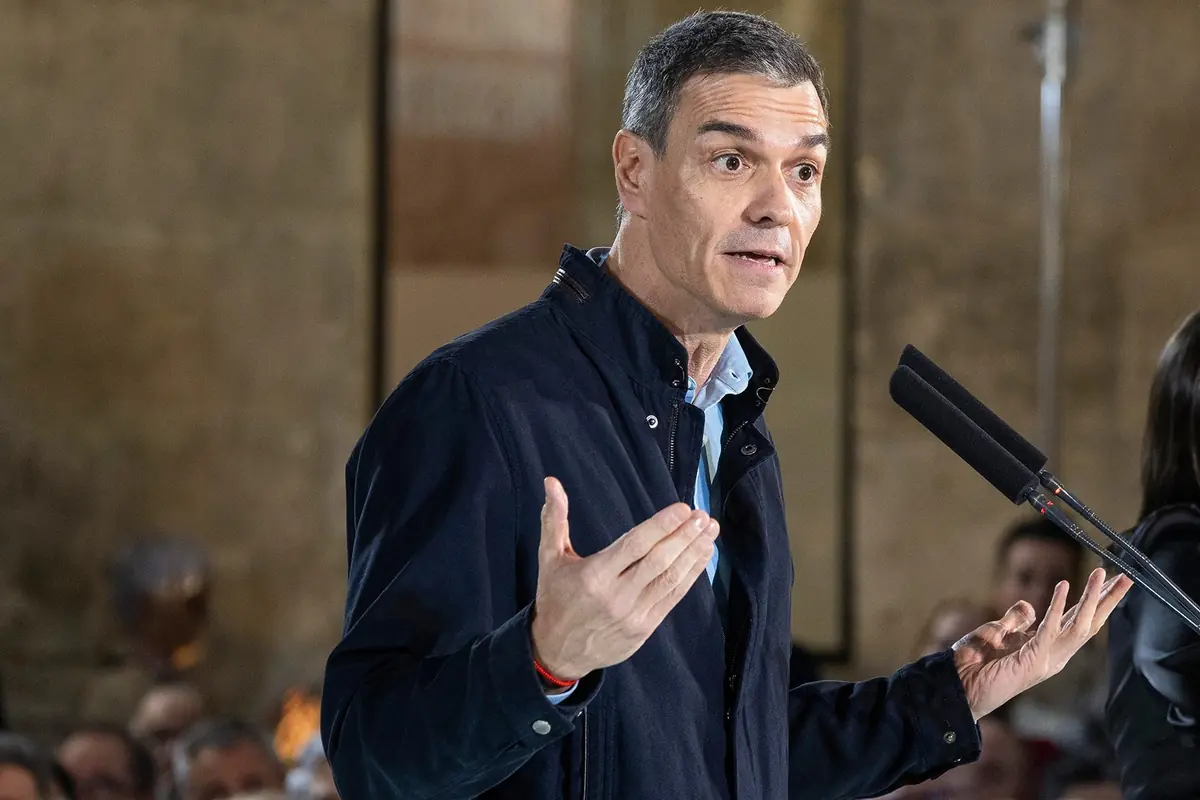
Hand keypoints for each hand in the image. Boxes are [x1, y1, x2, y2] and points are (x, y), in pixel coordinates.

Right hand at [530, 477, 718, 680]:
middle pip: (659, 561)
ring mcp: (633, 614)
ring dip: (693, 554)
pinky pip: (673, 598)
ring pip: (670, 579)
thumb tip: (552, 482)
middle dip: (684, 537)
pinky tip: (702, 557)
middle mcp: (617, 595)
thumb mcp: (549, 558)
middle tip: (702, 517)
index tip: (683, 509)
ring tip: (710, 532)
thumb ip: (554, 519)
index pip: (635, 544)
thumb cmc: (554, 599)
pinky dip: (691, 576)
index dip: (662, 525)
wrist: (556, 651)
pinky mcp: (644, 629)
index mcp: (594, 575)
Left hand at [953, 567, 1132, 719]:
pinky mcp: (1033, 660)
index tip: (1109, 580)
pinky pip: (1049, 630)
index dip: (1094, 601)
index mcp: (1047, 647)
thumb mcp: (997, 633)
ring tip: (1102, 573)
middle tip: (1126, 577)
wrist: (958, 687)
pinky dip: (1057, 607)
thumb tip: (1029, 606)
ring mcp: (1046, 659)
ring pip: (1079, 625)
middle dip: (1108, 600)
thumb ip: (1016, 621)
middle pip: (1088, 623)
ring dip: (1092, 598)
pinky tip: (1064, 585)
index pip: (1077, 620)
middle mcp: (1054, 654)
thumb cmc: (974, 663)